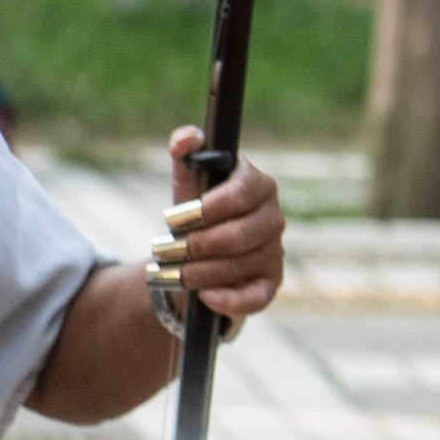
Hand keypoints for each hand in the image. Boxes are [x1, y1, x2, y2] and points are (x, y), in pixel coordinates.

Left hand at [154, 125, 283, 321]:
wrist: (196, 253)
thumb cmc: (195, 212)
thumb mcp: (187, 182)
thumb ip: (186, 155)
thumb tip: (186, 140)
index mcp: (258, 186)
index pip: (241, 193)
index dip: (205, 208)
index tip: (170, 218)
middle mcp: (273, 218)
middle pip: (239, 235)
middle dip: (196, 246)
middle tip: (164, 250)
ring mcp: (274, 252)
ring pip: (238, 266)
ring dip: (198, 272)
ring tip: (170, 273)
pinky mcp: (269, 283)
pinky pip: (255, 297)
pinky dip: (228, 300)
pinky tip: (204, 296)